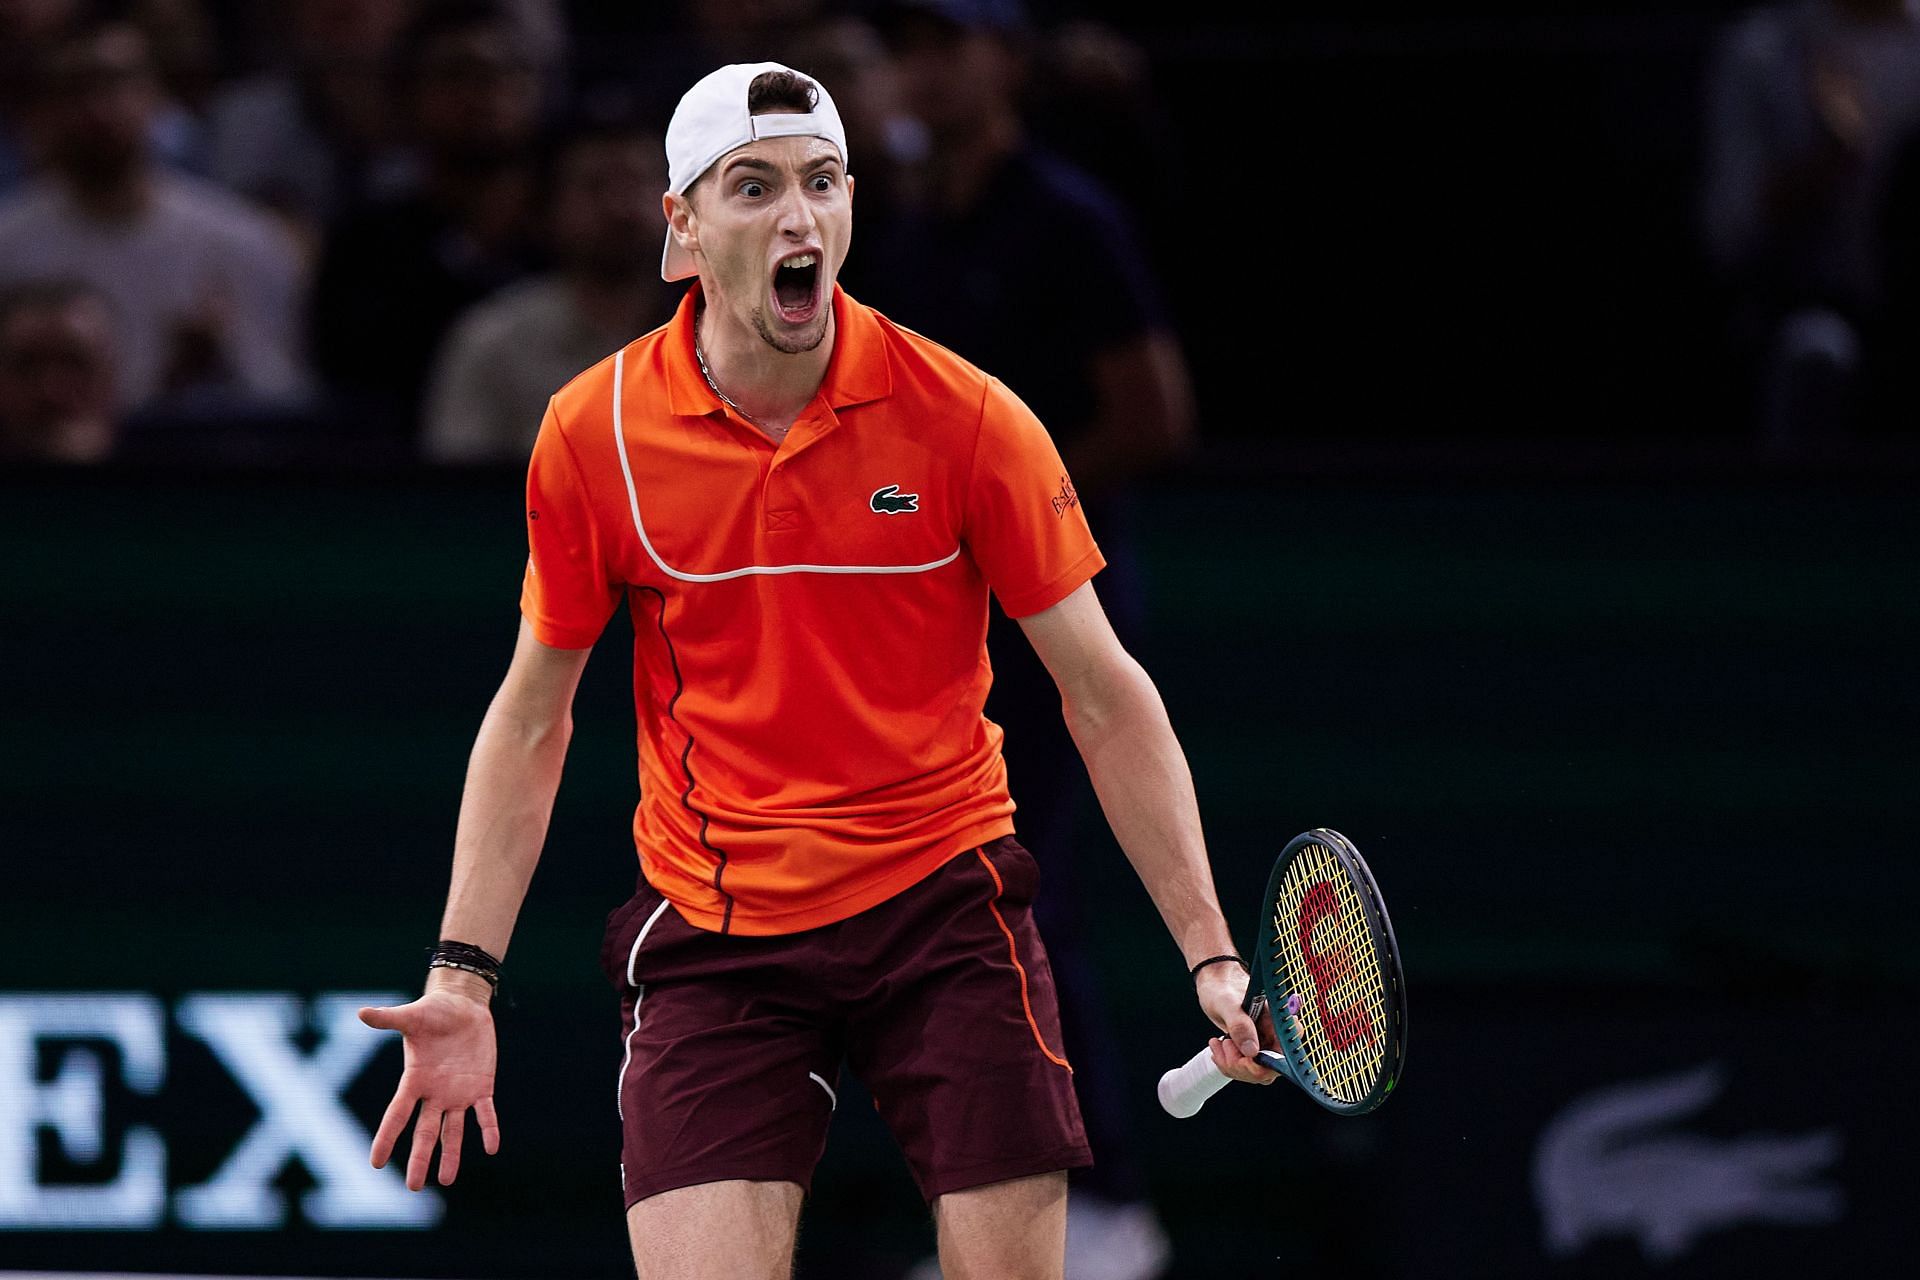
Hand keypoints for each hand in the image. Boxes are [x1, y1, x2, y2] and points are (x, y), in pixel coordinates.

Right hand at [358, 980, 500, 1189]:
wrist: (463, 1006)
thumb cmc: (433, 1011)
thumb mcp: (412, 1016)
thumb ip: (389, 1019)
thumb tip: (361, 1012)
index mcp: (414, 1080)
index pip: (397, 1115)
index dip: (387, 1138)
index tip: (376, 1163)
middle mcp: (434, 1093)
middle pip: (424, 1131)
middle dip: (420, 1158)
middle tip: (414, 1188)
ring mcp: (458, 1093)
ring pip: (453, 1130)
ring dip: (451, 1154)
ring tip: (447, 1181)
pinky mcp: (482, 1086)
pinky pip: (486, 1113)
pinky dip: (489, 1129)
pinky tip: (492, 1148)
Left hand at [1194, 964, 1278, 1084]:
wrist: (1215, 983)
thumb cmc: (1223, 987)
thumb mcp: (1228, 1004)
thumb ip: (1240, 1025)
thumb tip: (1252, 1052)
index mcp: (1276, 1022)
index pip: (1283, 1054)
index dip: (1264, 1064)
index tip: (1244, 1058)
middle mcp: (1273, 1035)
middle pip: (1268, 1069)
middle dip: (1243, 1066)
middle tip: (1224, 1045)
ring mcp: (1262, 1043)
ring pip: (1254, 1072)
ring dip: (1232, 1064)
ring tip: (1218, 1043)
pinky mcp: (1251, 1049)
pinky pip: (1244, 1068)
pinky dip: (1228, 1063)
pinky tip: (1218, 1047)